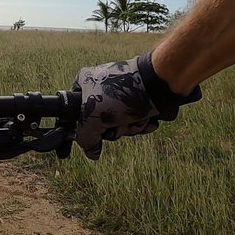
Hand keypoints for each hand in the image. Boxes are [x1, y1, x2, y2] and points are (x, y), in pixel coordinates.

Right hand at [70, 53, 199, 159]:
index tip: (84, 136)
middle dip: (112, 129)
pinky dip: (142, 124)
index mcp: (84, 84)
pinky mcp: (139, 101)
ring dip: (129, 128)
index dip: (78, 127)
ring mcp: (121, 95)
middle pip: (98, 123)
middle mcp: (101, 88)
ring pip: (118, 125)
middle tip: (116, 122)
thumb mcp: (94, 117)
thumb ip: (85, 138)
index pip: (71, 112)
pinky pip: (135, 122)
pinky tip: (148, 117)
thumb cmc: (124, 92)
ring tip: (136, 117)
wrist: (163, 81)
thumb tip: (91, 153)